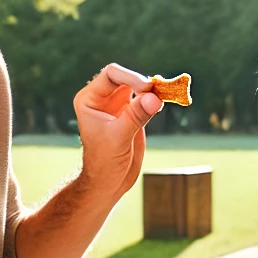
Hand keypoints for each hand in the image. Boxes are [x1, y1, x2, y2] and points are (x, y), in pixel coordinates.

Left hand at [74, 63, 162, 197]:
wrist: (109, 182)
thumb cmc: (104, 162)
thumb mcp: (118, 138)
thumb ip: (135, 116)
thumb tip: (154, 97)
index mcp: (90, 99)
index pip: (111, 75)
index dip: (130, 77)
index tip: (147, 87)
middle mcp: (104, 98)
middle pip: (127, 77)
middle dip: (144, 82)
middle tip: (160, 90)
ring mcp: (119, 105)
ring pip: (139, 87)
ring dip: (154, 88)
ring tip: (168, 93)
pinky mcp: (134, 114)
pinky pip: (148, 99)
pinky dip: (159, 98)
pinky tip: (167, 99)